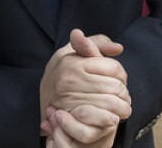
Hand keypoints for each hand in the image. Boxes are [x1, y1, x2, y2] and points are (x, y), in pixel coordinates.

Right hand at [40, 29, 131, 145]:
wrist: (37, 96)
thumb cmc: (62, 69)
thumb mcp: (74, 50)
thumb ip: (97, 43)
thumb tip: (118, 48)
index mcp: (75, 62)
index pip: (114, 68)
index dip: (122, 74)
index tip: (121, 78)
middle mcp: (70, 80)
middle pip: (114, 87)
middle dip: (124, 92)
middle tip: (124, 95)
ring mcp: (69, 99)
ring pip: (110, 103)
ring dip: (122, 106)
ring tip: (123, 106)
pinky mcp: (70, 116)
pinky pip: (99, 117)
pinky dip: (110, 118)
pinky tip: (112, 116)